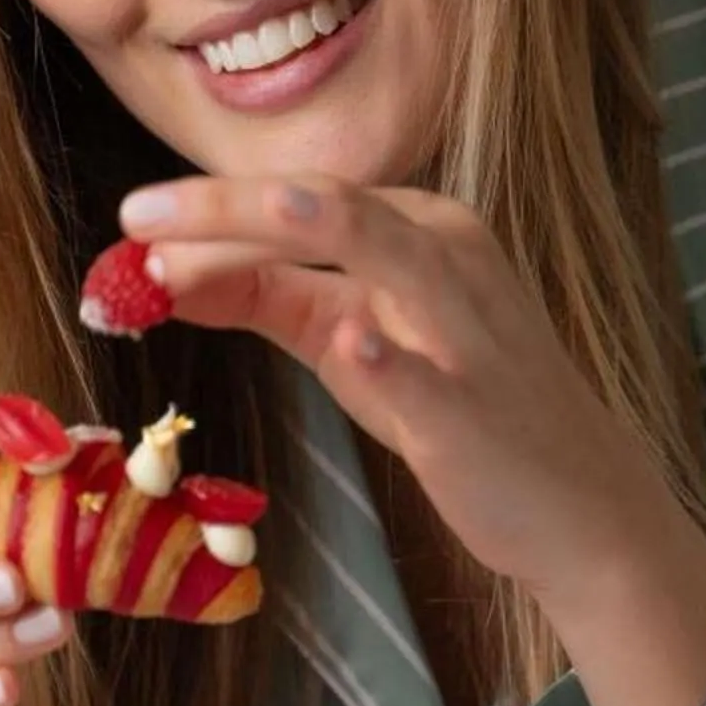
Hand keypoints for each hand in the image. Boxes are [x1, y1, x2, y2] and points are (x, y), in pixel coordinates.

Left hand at [116, 174, 703, 608]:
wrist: (575, 503)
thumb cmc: (456, 408)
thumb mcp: (350, 342)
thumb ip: (266, 298)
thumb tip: (163, 273)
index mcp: (418, 229)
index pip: (300, 202)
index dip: (210, 207)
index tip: (130, 221)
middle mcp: (448, 260)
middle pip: (330, 208)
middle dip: (228, 207)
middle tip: (136, 216)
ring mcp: (468, 332)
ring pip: (390, 258)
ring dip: (311, 230)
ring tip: (237, 216)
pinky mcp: (479, 410)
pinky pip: (435, 377)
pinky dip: (395, 359)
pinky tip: (358, 343)